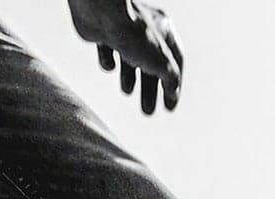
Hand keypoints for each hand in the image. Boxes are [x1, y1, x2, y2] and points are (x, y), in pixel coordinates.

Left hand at [68, 0, 182, 114]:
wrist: (100, 12)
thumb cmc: (133, 34)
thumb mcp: (161, 63)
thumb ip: (170, 79)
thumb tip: (173, 92)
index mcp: (165, 32)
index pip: (175, 64)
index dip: (173, 87)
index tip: (169, 107)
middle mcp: (146, 30)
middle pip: (151, 65)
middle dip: (149, 90)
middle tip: (147, 111)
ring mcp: (123, 30)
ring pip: (129, 60)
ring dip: (129, 79)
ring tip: (126, 92)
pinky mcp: (102, 32)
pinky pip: (107, 51)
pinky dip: (108, 62)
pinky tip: (108, 65)